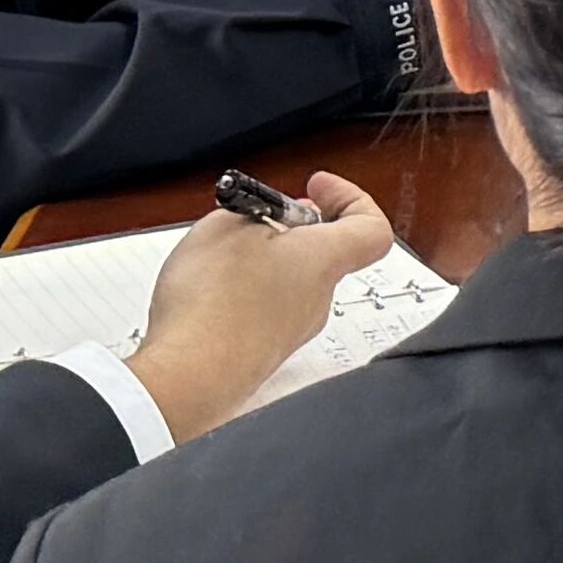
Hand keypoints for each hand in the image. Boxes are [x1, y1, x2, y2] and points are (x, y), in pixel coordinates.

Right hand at [121, 173, 399, 437]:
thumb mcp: (226, 225)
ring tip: (220, 253)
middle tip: (257, 217)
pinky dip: (244, 293)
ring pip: (291, 282)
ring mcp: (293, 330)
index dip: (350, 199)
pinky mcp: (265, 351)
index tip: (317, 187)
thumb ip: (258, 212)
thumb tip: (271, 217)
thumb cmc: (213, 304)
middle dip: (293, 228)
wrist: (191, 375)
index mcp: (324, 260)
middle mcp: (318, 299)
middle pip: (326, 252)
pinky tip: (209, 289)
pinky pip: (265, 311)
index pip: (371, 227)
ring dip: (264, 261)